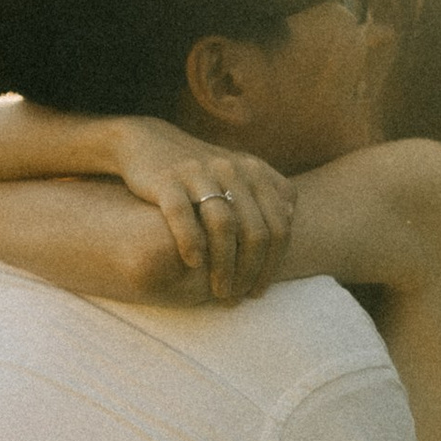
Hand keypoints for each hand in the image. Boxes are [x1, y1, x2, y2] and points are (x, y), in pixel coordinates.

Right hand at [106, 123, 293, 300]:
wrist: (149, 143)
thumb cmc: (200, 170)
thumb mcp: (238, 172)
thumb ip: (267, 190)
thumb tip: (290, 214)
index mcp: (255, 172)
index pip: (278, 226)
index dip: (272, 264)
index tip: (258, 291)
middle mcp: (231, 169)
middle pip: (254, 230)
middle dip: (249, 271)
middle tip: (236, 297)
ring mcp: (199, 173)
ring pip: (223, 225)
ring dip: (223, 265)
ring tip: (218, 291)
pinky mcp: (167, 178)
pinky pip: (181, 214)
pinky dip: (190, 242)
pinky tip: (192, 264)